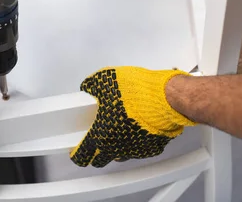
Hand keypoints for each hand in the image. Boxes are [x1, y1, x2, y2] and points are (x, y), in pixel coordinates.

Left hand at [70, 67, 195, 167]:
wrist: (164, 98)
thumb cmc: (136, 93)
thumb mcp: (104, 80)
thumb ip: (91, 87)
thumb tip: (88, 87)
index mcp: (101, 135)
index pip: (82, 156)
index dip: (77, 153)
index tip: (77, 149)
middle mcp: (116, 148)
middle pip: (100, 160)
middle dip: (96, 153)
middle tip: (96, 140)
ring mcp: (135, 150)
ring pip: (120, 155)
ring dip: (116, 146)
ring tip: (118, 130)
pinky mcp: (152, 147)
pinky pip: (140, 148)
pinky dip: (137, 140)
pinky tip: (137, 128)